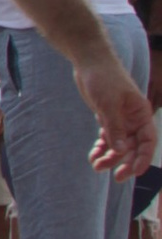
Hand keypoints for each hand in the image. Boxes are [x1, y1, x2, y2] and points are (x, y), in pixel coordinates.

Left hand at [81, 50, 157, 180]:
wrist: (89, 61)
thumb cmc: (103, 78)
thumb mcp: (108, 103)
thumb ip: (115, 127)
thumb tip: (121, 152)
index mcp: (141, 113)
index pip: (148, 141)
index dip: (144, 158)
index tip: (135, 172)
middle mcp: (133, 119)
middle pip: (134, 147)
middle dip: (126, 163)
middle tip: (117, 178)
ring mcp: (120, 120)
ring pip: (119, 145)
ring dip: (110, 157)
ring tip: (97, 166)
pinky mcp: (107, 118)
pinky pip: (108, 139)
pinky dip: (101, 148)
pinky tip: (93, 156)